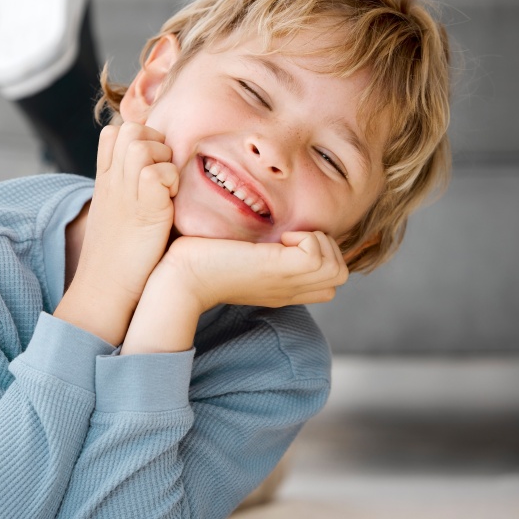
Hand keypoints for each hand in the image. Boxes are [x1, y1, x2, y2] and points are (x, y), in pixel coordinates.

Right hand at [55, 122, 177, 343]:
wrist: (104, 290)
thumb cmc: (118, 259)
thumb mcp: (116, 215)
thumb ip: (128, 190)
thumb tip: (154, 179)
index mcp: (104, 180)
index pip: (114, 132)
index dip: (137, 138)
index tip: (150, 167)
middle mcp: (111, 181)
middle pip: (130, 129)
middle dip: (155, 143)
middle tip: (163, 176)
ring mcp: (124, 193)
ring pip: (142, 144)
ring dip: (164, 160)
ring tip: (168, 190)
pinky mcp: (145, 209)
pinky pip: (158, 172)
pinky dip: (172, 182)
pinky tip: (171, 205)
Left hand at [160, 231, 349, 311]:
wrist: (179, 277)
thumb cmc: (196, 261)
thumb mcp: (235, 255)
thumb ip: (255, 248)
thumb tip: (263, 227)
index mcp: (281, 288)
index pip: (328, 281)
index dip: (319, 254)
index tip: (287, 240)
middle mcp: (288, 290)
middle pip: (339, 275)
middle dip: (325, 247)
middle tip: (290, 237)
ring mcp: (286, 284)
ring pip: (338, 269)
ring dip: (320, 242)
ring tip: (286, 236)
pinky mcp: (278, 270)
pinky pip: (320, 256)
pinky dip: (308, 239)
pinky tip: (281, 237)